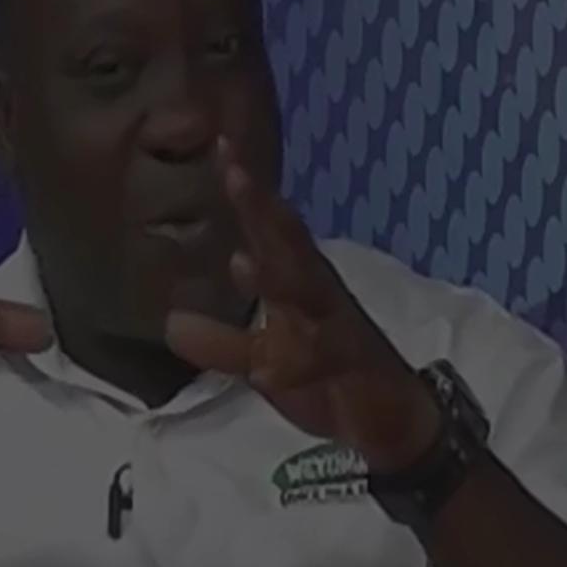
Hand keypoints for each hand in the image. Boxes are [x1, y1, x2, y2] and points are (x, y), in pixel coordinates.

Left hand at [164, 139, 440, 472]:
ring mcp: (339, 329)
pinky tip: (268, 368)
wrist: (394, 420)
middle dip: (262, 210)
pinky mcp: (355, 369)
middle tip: (234, 170)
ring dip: (278, 276)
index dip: (247, 194)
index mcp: (299, 285)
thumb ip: (221, 343)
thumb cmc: (329, 376)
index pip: (270, 232)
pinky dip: (298, 361)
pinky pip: (325, 362)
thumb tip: (172, 322)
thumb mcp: (264, 360)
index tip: (222, 147)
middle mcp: (320, 296)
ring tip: (243, 259)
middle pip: (289, 246)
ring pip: (309, 296)